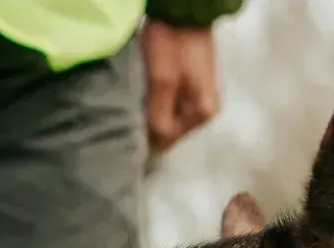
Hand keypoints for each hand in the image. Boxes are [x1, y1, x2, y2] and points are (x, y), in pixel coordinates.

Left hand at [141, 18, 222, 156]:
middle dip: (150, 123)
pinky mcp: (190, 83)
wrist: (183, 9)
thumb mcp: (162, 82)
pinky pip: (170, 101)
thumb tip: (154, 148)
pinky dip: (156, 99)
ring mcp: (198, 95)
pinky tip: (143, 92)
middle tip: (128, 115)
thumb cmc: (173, 44)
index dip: (147, 136)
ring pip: (168, 115)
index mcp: (203, 113)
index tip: (127, 130)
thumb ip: (159, 116)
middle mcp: (205, 109)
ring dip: (151, 111)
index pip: (169, 140)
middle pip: (170, 129)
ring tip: (135, 102)